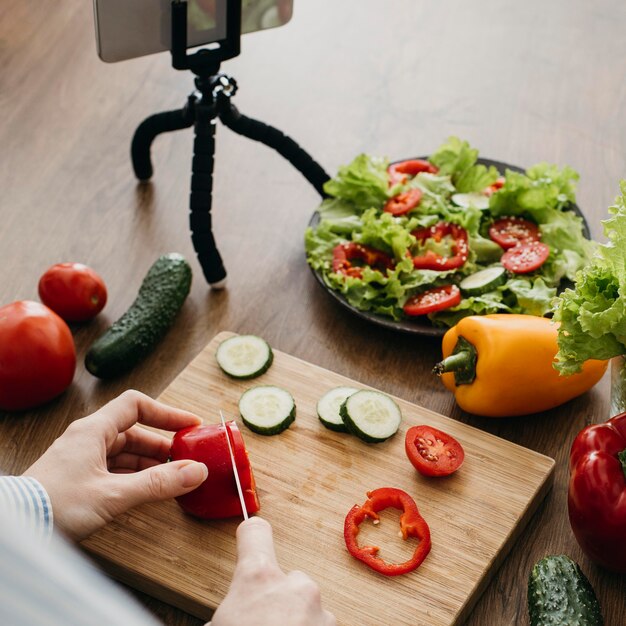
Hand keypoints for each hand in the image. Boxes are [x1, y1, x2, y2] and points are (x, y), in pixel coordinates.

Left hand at [25, 389, 207, 540]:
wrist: (15, 529)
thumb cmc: (53, 505)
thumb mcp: (112, 494)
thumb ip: (157, 484)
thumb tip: (195, 472)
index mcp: (93, 431)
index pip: (136, 406)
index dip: (166, 413)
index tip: (188, 425)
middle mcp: (87, 440)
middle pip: (134, 432)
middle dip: (162, 446)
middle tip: (185, 459)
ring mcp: (82, 460)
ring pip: (125, 453)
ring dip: (150, 464)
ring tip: (171, 479)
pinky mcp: (78, 480)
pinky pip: (114, 470)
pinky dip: (135, 477)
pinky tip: (147, 491)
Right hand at [210, 517, 335, 625]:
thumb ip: (228, 613)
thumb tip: (228, 617)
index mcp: (257, 578)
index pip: (255, 533)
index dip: (251, 536)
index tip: (251, 535)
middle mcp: (294, 585)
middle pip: (283, 580)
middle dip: (275, 602)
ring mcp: (320, 610)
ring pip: (304, 608)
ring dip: (294, 624)